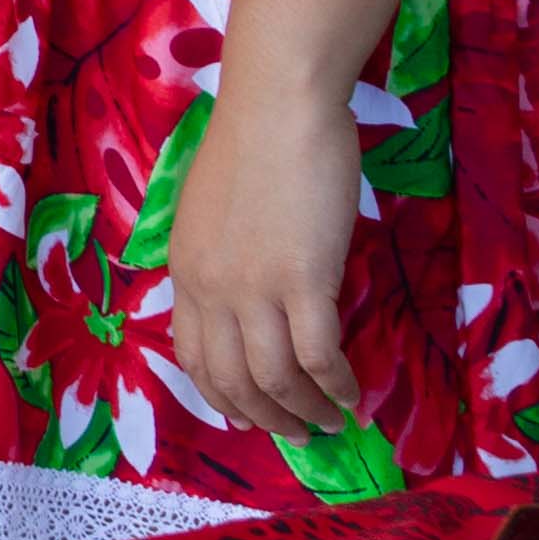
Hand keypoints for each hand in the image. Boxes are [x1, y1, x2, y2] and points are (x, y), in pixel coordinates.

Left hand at [165, 75, 374, 458]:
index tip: (248, 415)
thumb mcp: (211, 209)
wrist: (278, 104)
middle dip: (264, 418)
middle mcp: (210, 287)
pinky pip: (318, 356)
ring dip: (304, 412)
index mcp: (185, 269)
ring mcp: (253, 286)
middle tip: (297, 435)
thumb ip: (219, 256)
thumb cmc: (254, 143)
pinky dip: (336, 386)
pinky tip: (353, 396)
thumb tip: (244, 294)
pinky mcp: (303, 280)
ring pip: (273, 379)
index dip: (221, 396)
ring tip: (331, 424)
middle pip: (229, 380)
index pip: (192, 356)